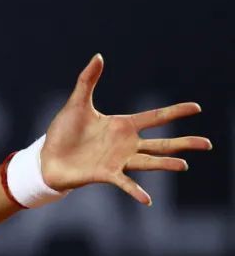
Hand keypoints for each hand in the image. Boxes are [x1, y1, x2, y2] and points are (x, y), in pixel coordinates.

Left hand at [40, 54, 212, 204]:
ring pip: (149, 162)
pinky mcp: (105, 174)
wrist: (47, 157)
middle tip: (208, 144)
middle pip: (161, 143)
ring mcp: (117, 160)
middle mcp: (125, 144)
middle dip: (184, 142)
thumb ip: (87, 80)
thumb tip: (98, 56)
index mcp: (122, 126)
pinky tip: (148, 200)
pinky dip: (136, 191)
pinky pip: (124, 183)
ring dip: (166, 164)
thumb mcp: (76, 103)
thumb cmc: (63, 132)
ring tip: (184, 165)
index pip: (155, 117)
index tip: (197, 108)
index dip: (175, 112)